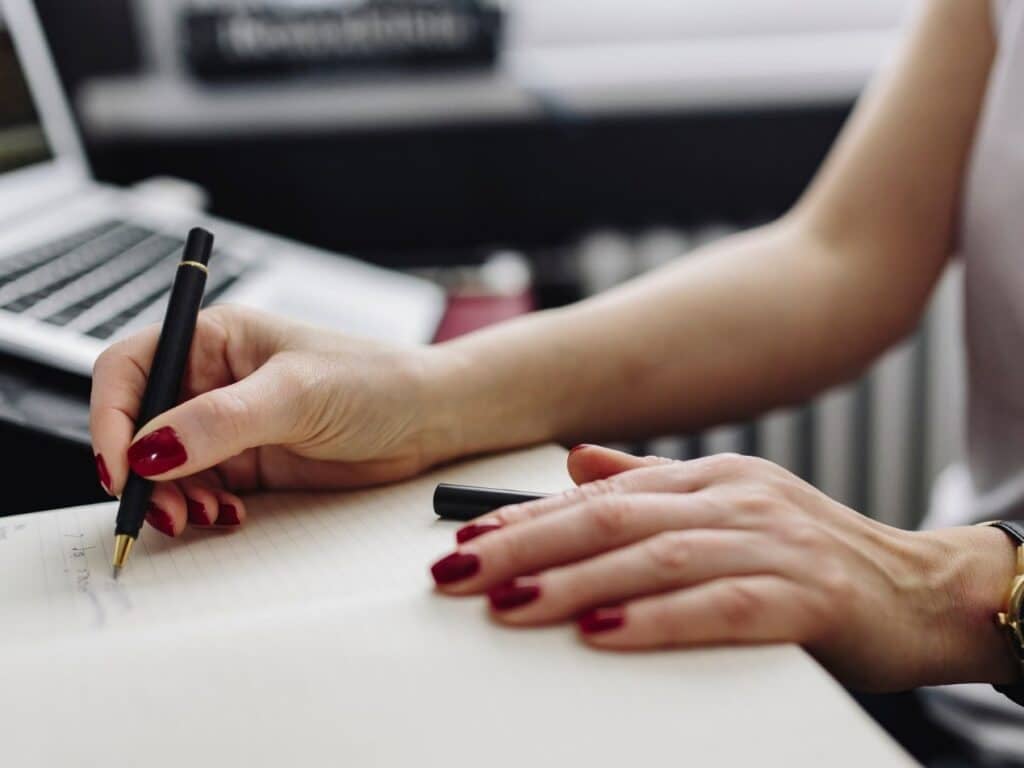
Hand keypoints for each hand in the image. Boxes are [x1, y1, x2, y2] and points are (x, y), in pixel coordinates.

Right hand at [91, 304, 456, 536]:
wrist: (428, 418)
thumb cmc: (374, 380)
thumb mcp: (296, 393)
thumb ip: (221, 421)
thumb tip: (149, 449)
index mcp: (214, 338)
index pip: (131, 369)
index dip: (111, 417)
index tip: (119, 466)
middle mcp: (213, 380)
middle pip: (137, 425)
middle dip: (139, 471)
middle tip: (162, 508)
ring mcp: (228, 425)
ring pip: (164, 466)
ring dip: (169, 498)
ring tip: (202, 515)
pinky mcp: (248, 463)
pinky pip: (199, 490)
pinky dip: (200, 508)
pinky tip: (228, 516)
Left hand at [431, 445, 1019, 690]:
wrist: (920, 588)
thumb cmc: (812, 552)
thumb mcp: (729, 504)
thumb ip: (649, 484)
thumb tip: (574, 464)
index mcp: (709, 477)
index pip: (599, 494)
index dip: (526, 516)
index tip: (465, 537)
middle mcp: (733, 498)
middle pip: (611, 519)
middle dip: (526, 544)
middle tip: (459, 570)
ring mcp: (770, 543)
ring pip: (655, 559)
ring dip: (574, 582)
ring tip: (510, 603)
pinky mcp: (806, 597)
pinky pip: (721, 607)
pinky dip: (657, 621)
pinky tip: (603, 635)